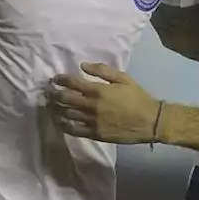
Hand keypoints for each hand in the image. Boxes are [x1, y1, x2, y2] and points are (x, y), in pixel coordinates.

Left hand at [46, 63, 160, 143]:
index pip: (72, 83)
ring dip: (56, 109)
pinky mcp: (95, 134)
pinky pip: (75, 130)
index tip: (55, 79)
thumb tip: (82, 65)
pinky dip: (65, 126)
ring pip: (67, 115)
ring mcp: (92, 121)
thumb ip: (102, 70)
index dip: (60, 80)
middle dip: (54, 94)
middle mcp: (91, 106)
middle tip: (48, 92)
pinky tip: (61, 122)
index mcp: (98, 90)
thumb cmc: (137, 97)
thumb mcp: (123, 78)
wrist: (150, 121)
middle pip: (65, 99)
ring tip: (51, 106)